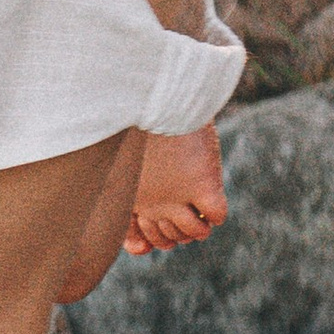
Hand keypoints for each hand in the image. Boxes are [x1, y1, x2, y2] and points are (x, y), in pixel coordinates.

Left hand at [125, 122, 226, 257]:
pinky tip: (209, 196)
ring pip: (194, 233)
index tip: (148, 228)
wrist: (155, 93)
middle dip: (173, 231)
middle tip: (176, 207)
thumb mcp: (115, 155)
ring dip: (197, 224)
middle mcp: (152, 203)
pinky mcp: (203, 184)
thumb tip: (138, 240)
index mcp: (127, 195)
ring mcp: (178, 196)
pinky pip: (217, 215)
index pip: (137, 239)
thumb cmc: (131, 117)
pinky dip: (216, 211)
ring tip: (194, 204)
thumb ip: (118, 187)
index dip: (146, 239)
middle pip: (167, 240)